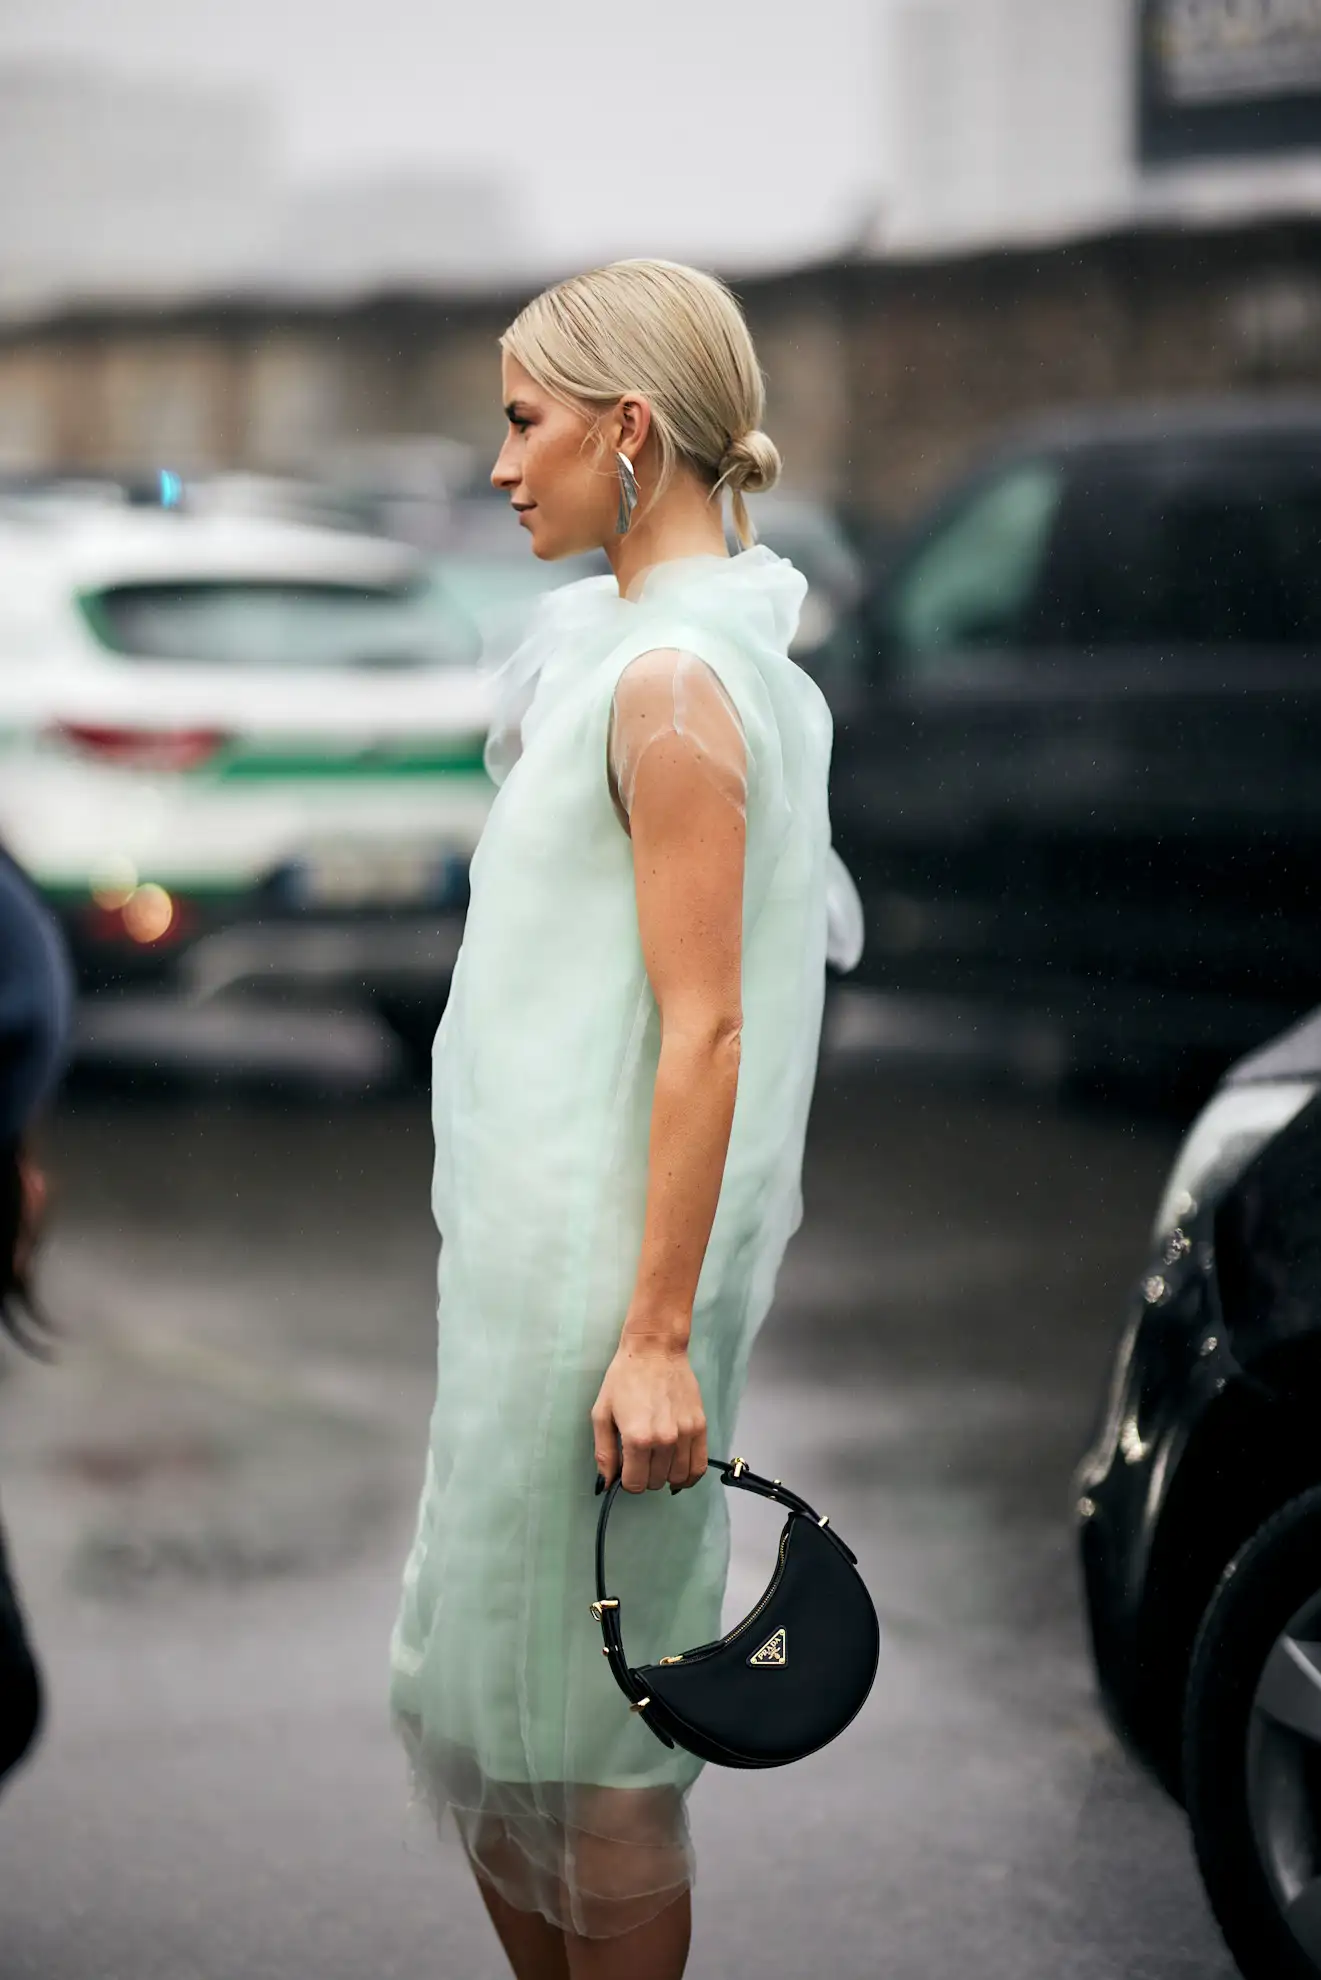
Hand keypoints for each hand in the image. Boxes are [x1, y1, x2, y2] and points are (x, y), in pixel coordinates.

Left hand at [591, 1335, 707, 1493]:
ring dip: (665, 1475)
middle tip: (639, 1458)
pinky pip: (699, 1466)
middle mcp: (664, 1440)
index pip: (634, 1484)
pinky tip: (679, 1474)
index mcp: (637, 1438)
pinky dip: (689, 1476)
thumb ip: (604, 1453)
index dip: (627, 1480)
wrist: (655, 1350)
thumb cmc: (624, 1378)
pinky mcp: (700, 1427)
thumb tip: (606, 1484)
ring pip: (678, 1477)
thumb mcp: (601, 1414)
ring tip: (657, 1460)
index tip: (625, 1468)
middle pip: (655, 1482)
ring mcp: (685, 1434)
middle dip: (645, 1476)